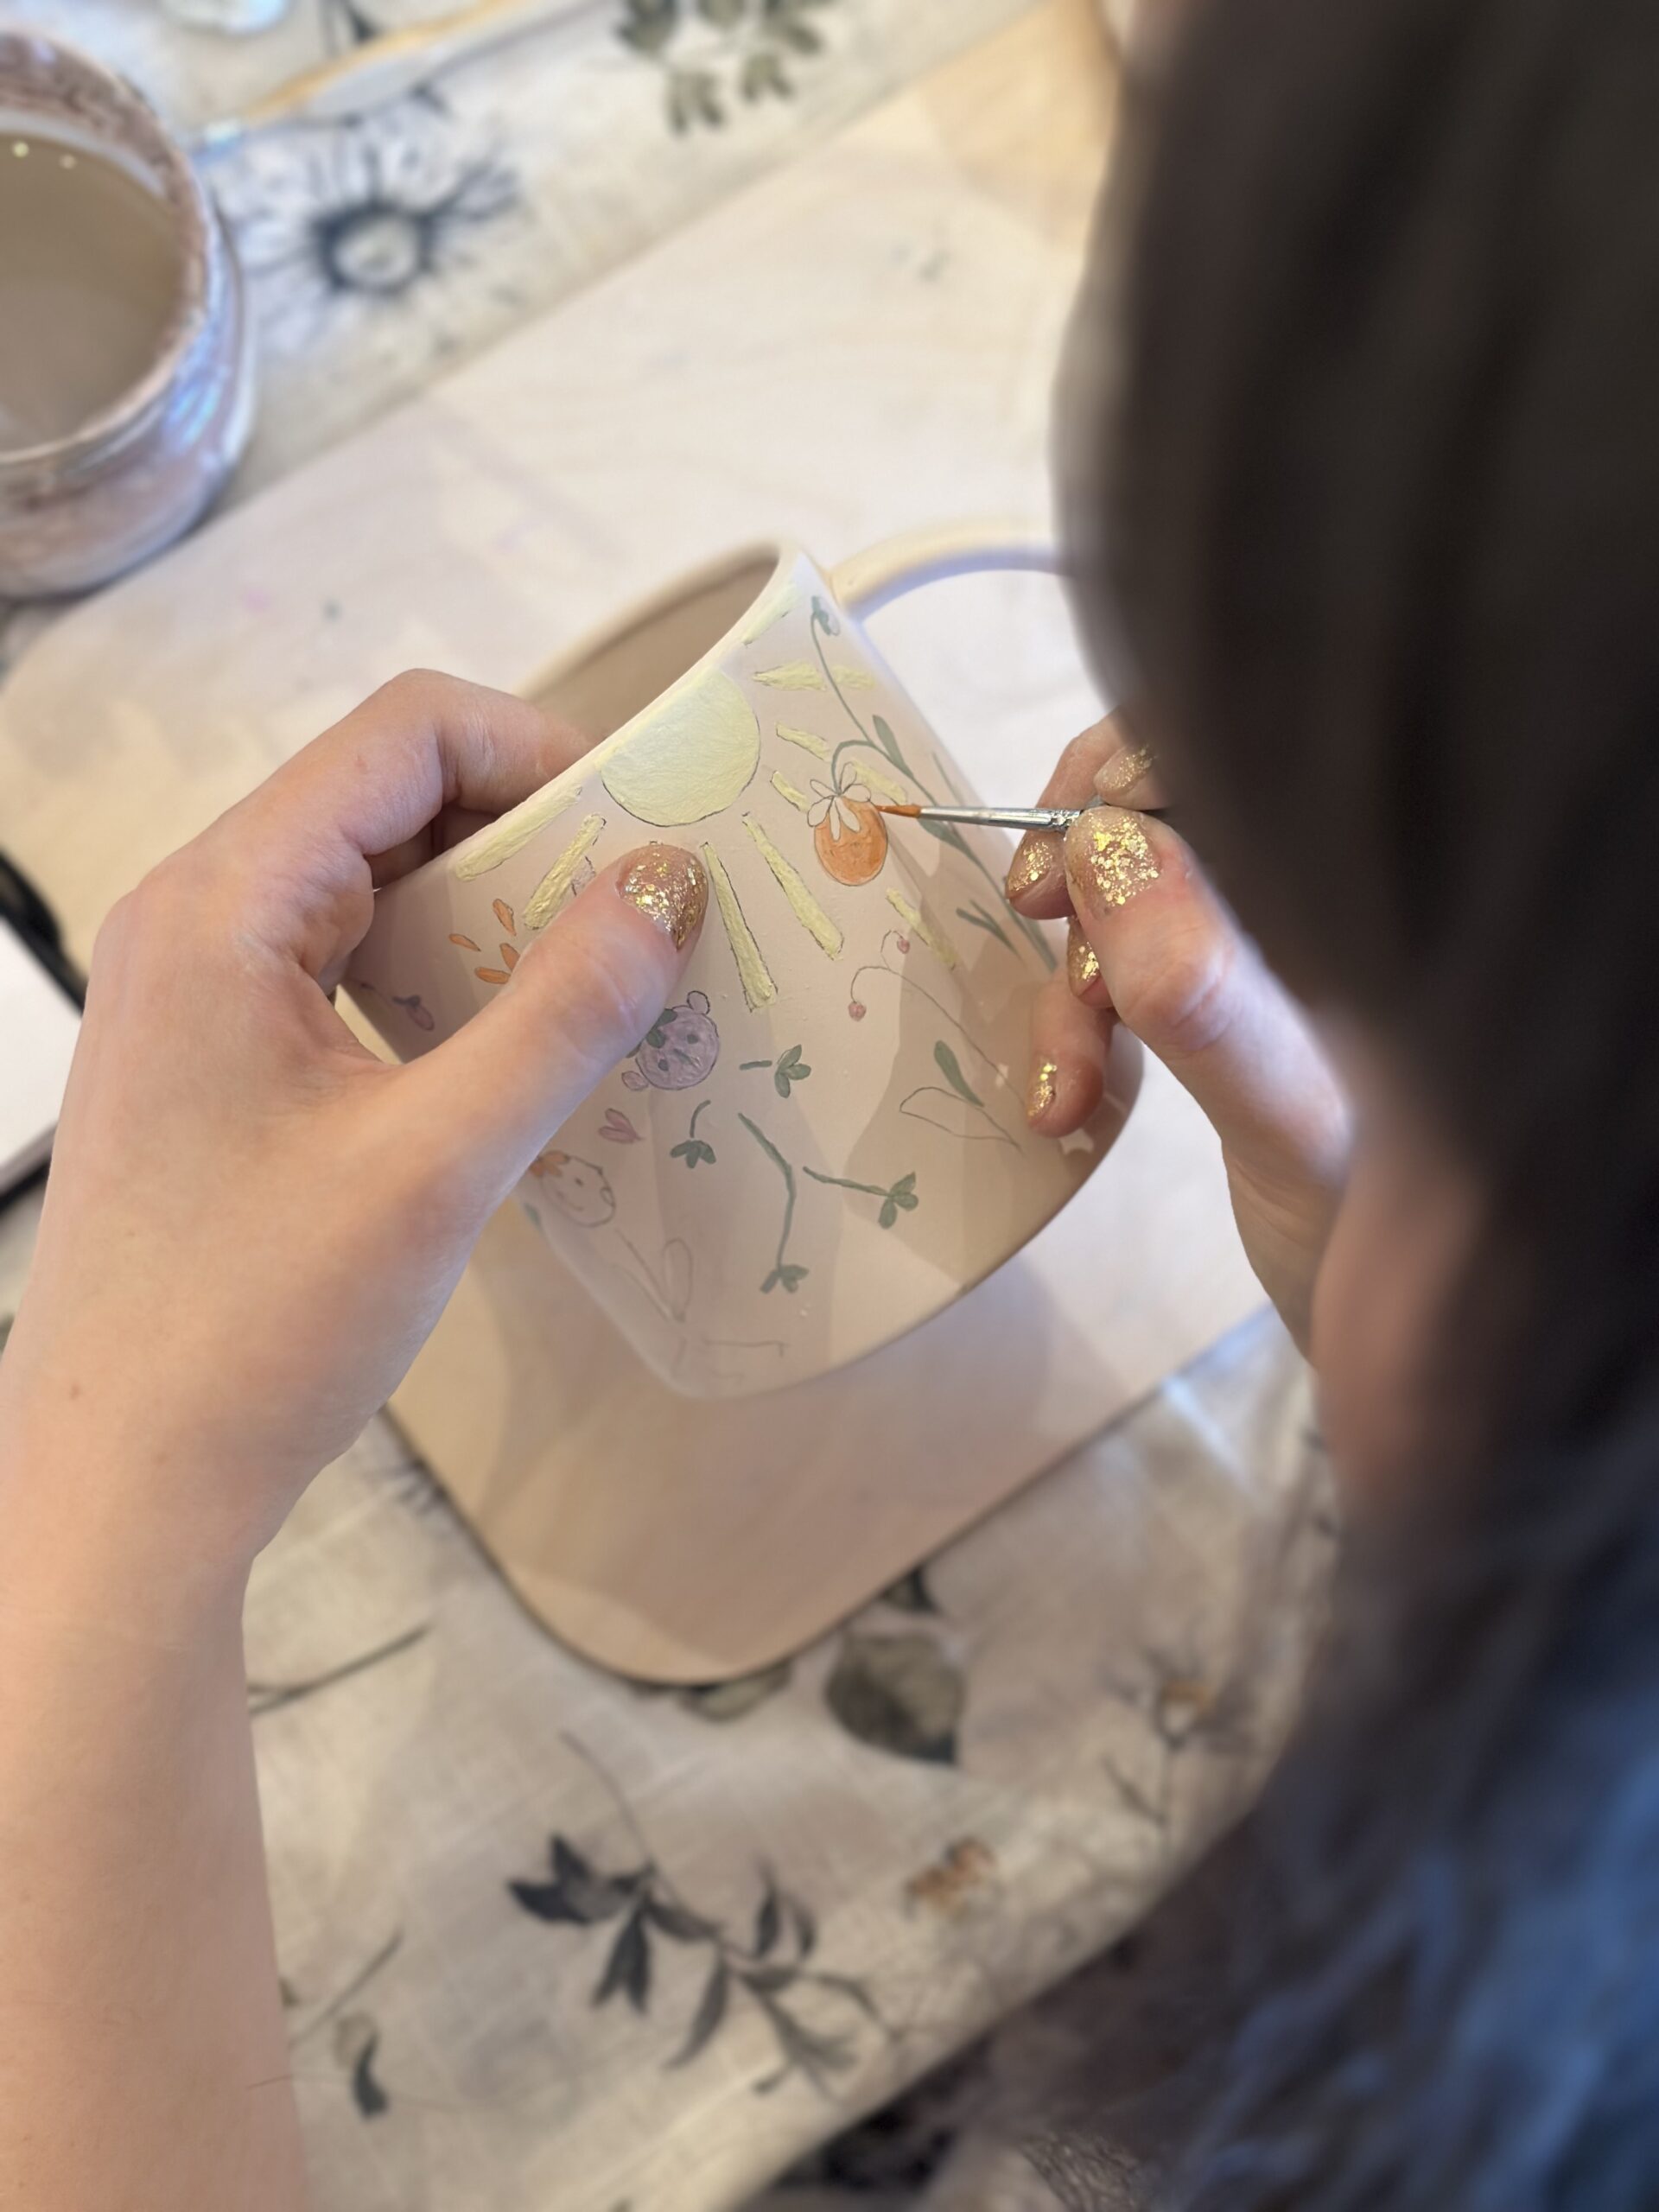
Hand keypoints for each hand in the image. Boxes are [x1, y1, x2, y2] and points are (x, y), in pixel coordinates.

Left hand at [0, 671, 706, 1613]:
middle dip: (527, 833)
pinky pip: (344, 963)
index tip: (642, 835)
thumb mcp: (438, 1163)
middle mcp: (194, 918)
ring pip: (369, 883)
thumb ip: (562, 1014)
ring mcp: (195, 989)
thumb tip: (666, 889)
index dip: (538, 751)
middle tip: (644, 910)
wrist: (123, 1481)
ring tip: (599, 982)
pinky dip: (441, 978)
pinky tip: (515, 1050)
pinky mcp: (214, 1058)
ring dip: (490, 911)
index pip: (401, 734)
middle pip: (386, 796)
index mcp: (223, 905)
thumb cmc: (254, 1327)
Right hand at [1006, 715, 1349, 1350]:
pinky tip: (1067, 1099)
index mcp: (1368, 887)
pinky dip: (1081, 1017)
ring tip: (1059, 1087)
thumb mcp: (1292, 1122)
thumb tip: (1100, 848)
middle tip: (1031, 929)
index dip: (1128, 767)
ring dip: (1070, 971)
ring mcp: (1278, 941)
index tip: (1057, 867)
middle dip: (1082, 866)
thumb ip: (1205, 993)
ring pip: (1137, 882)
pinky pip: (1134, 957)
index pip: (1239, 741)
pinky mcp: (1239, 995)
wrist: (1408, 1345)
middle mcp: (1323, 892)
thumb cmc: (1376, 1236)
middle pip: (1170, 795)